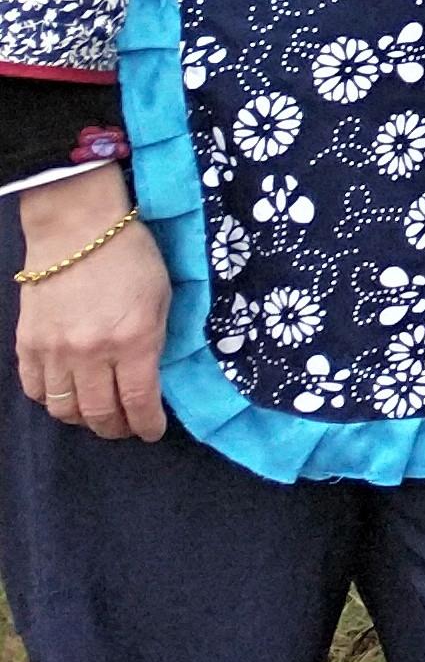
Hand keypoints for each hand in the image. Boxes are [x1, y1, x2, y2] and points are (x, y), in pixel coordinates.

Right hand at [13, 170, 168, 442]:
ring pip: (64, 410)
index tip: (152, 432)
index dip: (146, 425)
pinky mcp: (27, 345)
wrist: (77, 229)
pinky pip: (35, 391)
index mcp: (133, 340)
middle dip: (116, 429)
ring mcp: (54, 352)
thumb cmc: (131, 256)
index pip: (138, 401)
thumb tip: (149, 378)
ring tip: (97, 416)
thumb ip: (155, 340)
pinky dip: (52, 402)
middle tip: (126, 428)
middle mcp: (91, 354)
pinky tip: (66, 397)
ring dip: (83, 420)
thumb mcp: (161, 298)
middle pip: (99, 413)